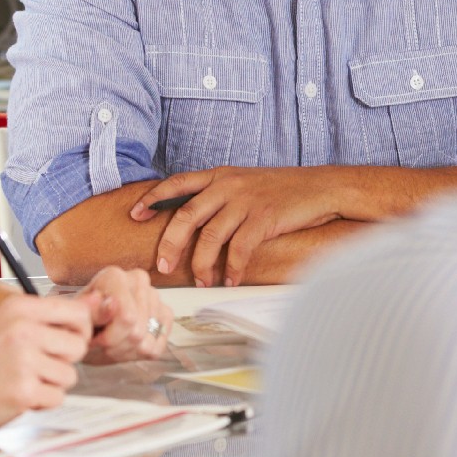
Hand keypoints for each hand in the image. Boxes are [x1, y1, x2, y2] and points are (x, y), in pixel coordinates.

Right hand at [0, 293, 91, 435]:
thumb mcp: (12, 324)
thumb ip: (55, 315)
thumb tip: (98, 301)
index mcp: (21, 308)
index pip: (78, 314)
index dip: (78, 332)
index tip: (61, 343)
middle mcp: (23, 330)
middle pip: (79, 346)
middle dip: (64, 361)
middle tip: (36, 366)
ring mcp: (22, 360)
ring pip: (70, 375)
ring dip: (52, 384)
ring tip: (24, 380)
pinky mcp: (23, 391)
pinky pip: (57, 398)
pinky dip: (42, 402)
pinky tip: (19, 396)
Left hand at [78, 266, 175, 362]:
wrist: (89, 329)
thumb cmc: (83, 323)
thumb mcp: (79, 320)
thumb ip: (93, 312)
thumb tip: (112, 304)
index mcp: (115, 277)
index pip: (127, 317)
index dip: (109, 338)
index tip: (94, 340)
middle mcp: (138, 281)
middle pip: (137, 332)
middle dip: (117, 346)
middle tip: (101, 344)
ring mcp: (155, 296)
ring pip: (147, 343)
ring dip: (126, 351)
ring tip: (111, 344)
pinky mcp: (165, 314)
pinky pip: (156, 347)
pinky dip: (139, 354)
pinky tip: (125, 345)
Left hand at [131, 166, 351, 286]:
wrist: (320, 188)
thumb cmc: (283, 190)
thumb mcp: (246, 183)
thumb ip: (220, 196)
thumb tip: (195, 222)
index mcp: (220, 175)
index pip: (177, 183)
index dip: (153, 198)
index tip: (135, 214)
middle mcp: (228, 185)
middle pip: (186, 215)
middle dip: (170, 242)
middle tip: (162, 264)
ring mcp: (246, 201)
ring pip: (210, 236)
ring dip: (202, 264)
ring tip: (202, 281)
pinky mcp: (264, 218)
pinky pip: (239, 249)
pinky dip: (232, 269)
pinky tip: (231, 280)